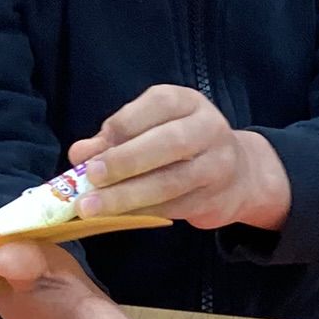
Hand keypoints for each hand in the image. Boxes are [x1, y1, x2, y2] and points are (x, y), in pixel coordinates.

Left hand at [67, 86, 290, 231]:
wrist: (239, 175)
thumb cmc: (181, 147)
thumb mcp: (150, 130)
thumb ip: (114, 139)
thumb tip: (79, 154)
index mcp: (188, 102)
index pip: (157, 104)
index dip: (121, 126)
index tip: (92, 149)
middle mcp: (208, 128)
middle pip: (168, 143)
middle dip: (125, 161)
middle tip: (92, 177)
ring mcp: (217, 165)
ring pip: (170, 181)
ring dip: (127, 196)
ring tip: (92, 206)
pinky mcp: (215, 198)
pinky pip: (174, 207)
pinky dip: (141, 212)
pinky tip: (117, 216)